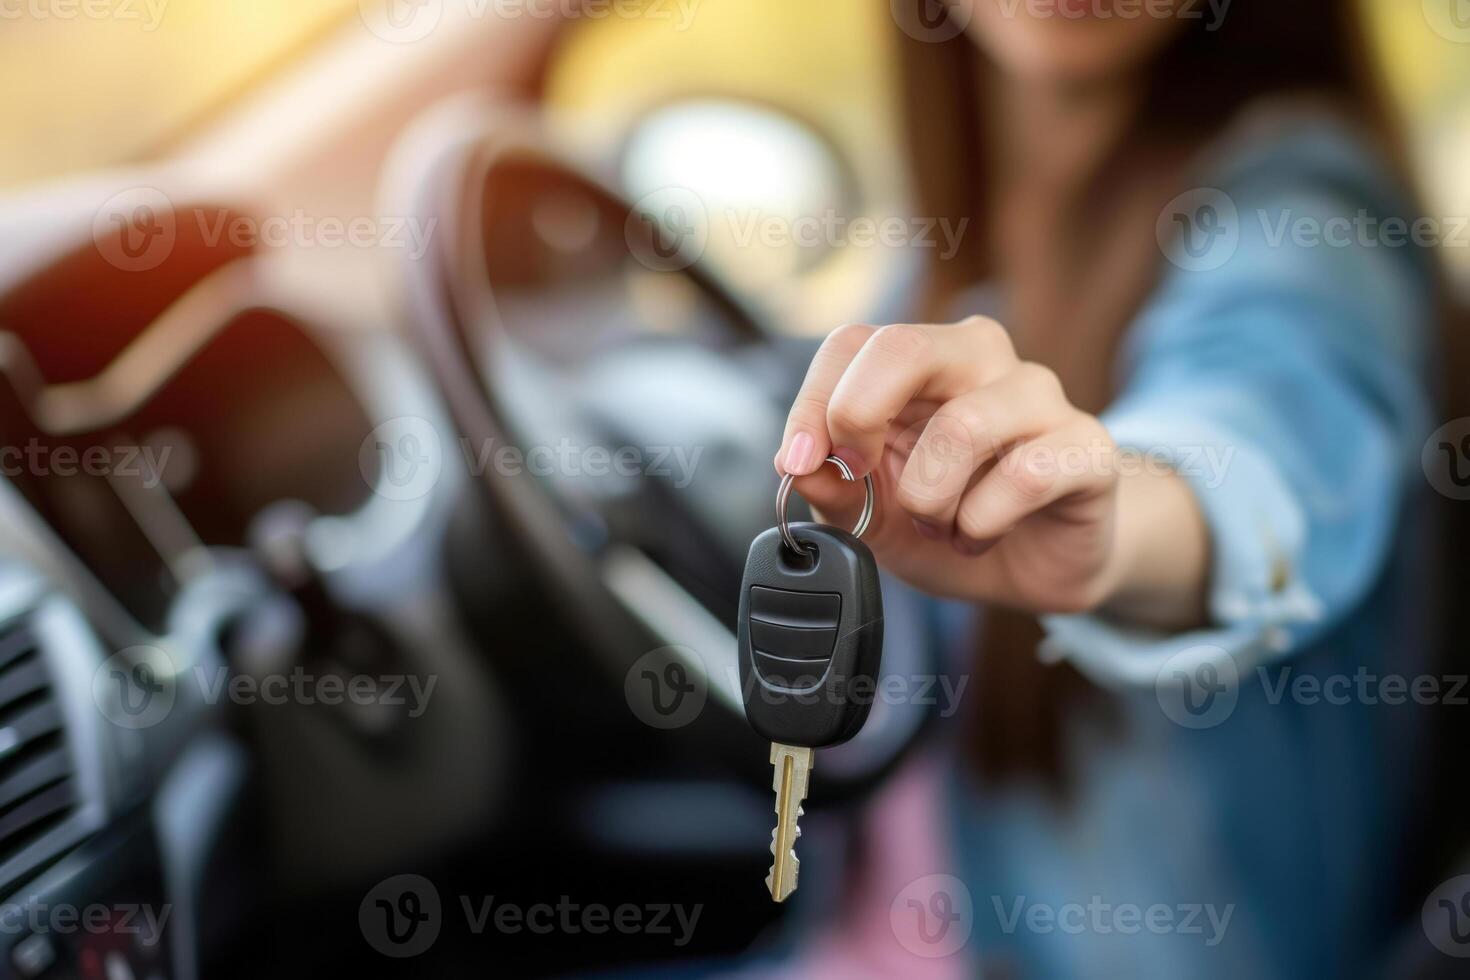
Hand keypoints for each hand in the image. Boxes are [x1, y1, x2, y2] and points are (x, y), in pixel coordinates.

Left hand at [774, 318, 1208, 624]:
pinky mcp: (1086, 447)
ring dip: (931, 499)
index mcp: (922, 362)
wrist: (1034, 569)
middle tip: (860, 477)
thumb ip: (832, 487)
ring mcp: (1039, 398)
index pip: (854, 343)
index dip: (814, 403)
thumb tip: (797, 464)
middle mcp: (981, 361)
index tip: (797, 462)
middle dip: (860, 419)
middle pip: (906, 348)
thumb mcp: (874, 515)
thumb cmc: (954, 520)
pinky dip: (981, 523)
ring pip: (963, 426)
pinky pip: (1024, 476)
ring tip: (937, 526)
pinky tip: (979, 536)